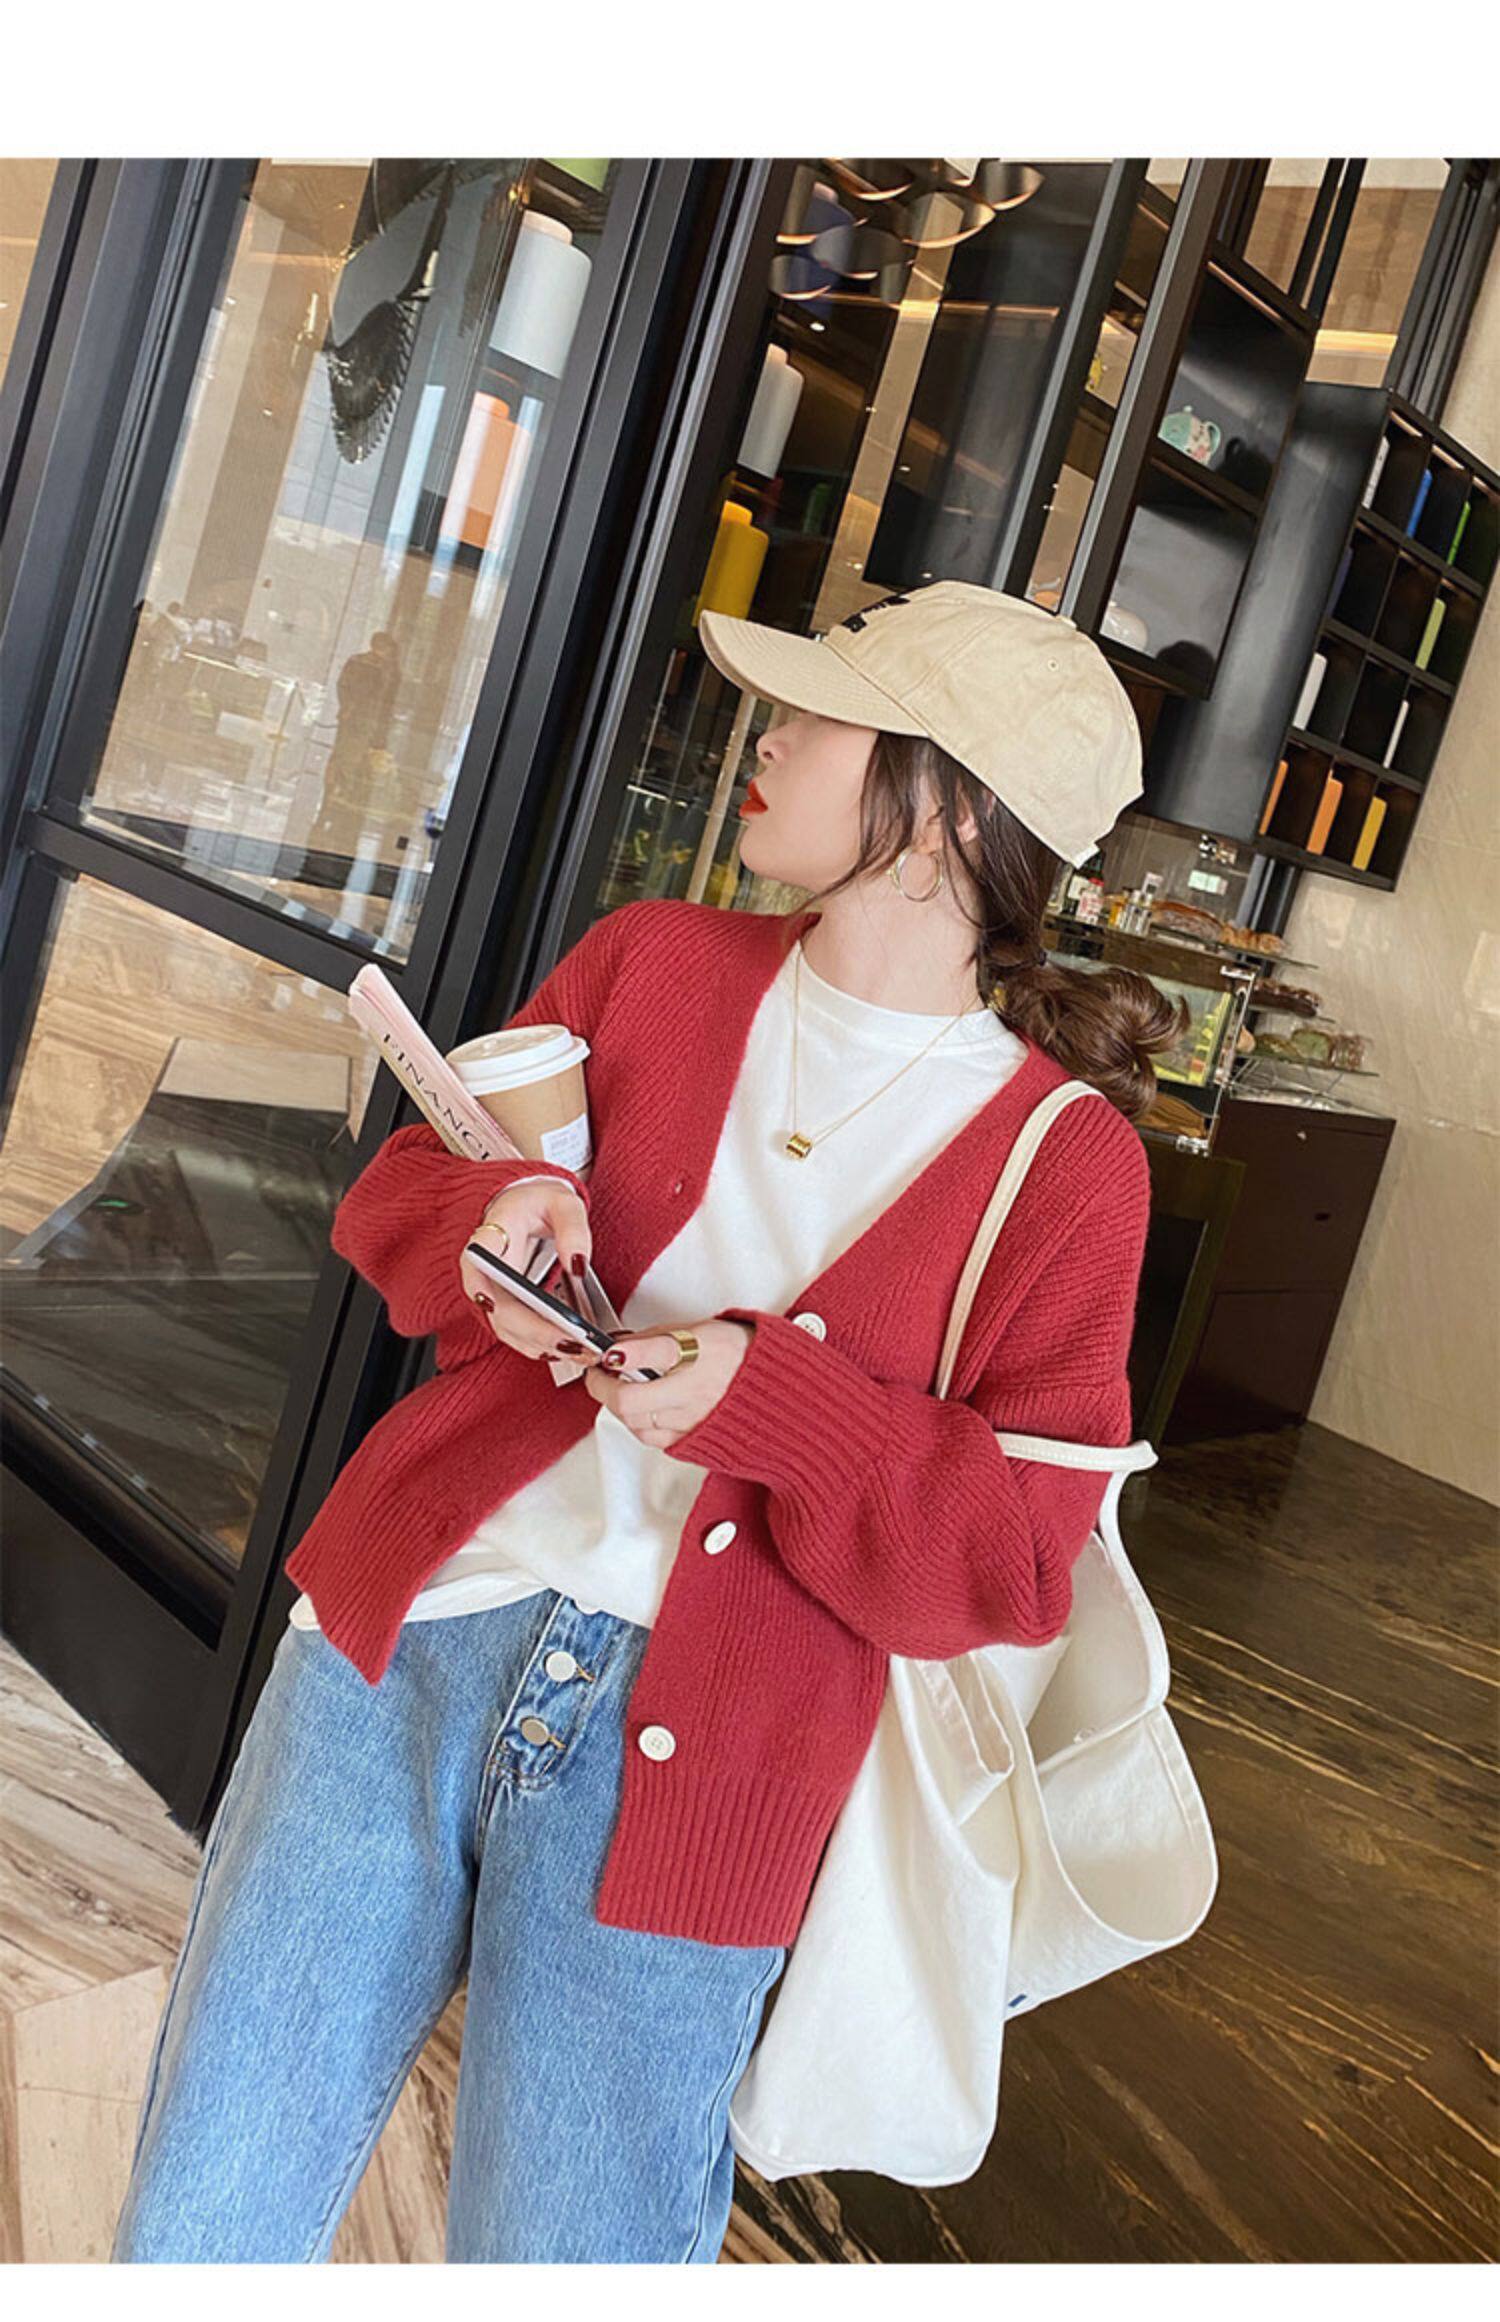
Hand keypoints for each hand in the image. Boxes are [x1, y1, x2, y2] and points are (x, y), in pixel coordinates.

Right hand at [460, 1177, 593, 1362]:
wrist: (525, 1208)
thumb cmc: (537, 1203)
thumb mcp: (562, 1202)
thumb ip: (573, 1228)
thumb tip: (578, 1263)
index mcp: (490, 1237)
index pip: (474, 1262)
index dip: (478, 1285)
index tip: (491, 1303)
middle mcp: (484, 1272)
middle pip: (497, 1309)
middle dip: (533, 1330)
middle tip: (569, 1341)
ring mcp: (493, 1294)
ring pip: (507, 1330)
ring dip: (541, 1346)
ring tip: (581, 1352)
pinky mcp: (506, 1310)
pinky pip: (519, 1335)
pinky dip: (544, 1347)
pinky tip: (573, 1351)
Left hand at [581, 1318, 754, 1448]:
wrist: (776, 1390)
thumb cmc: (740, 1357)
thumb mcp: (699, 1330)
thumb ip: (655, 1339)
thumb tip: (618, 1346)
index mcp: (702, 1352)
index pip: (656, 1350)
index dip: (622, 1352)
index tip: (606, 1352)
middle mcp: (696, 1390)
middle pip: (630, 1400)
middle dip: (603, 1387)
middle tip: (600, 1374)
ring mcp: (693, 1421)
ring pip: (634, 1422)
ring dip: (619, 1406)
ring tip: (621, 1389)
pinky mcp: (692, 1443)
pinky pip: (650, 1438)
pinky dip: (637, 1423)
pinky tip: (642, 1409)